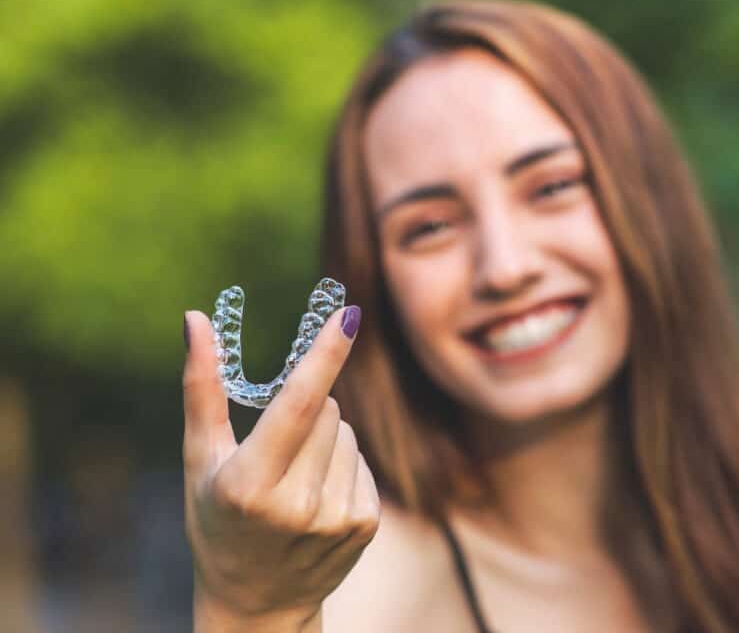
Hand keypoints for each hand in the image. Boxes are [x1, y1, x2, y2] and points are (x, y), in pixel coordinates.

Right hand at [182, 305, 378, 626]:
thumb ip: (201, 388)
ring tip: (294, 479)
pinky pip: (362, 460)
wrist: (256, 602)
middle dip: (306, 408)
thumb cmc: (216, 520)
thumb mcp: (199, 460)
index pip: (297, 404)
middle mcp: (296, 505)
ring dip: (325, 439)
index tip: (348, 314)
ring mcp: (336, 518)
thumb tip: (196, 319)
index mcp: (249, 484)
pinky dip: (342, 466)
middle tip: (277, 448)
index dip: (324, 355)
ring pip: (347, 432)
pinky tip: (317, 497)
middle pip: (326, 410)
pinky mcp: (365, 525)